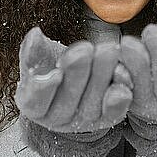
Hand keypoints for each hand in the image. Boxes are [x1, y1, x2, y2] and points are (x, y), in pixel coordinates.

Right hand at [15, 26, 132, 132]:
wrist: (79, 70)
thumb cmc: (54, 63)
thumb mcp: (41, 56)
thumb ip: (35, 50)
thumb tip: (34, 35)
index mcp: (34, 105)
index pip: (35, 101)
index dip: (44, 88)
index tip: (55, 72)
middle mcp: (58, 118)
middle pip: (66, 103)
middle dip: (77, 73)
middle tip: (85, 49)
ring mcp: (83, 121)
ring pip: (91, 105)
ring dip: (101, 76)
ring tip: (108, 50)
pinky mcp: (107, 117)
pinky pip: (113, 110)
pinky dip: (119, 95)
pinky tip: (122, 73)